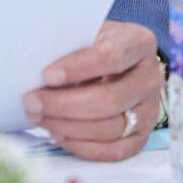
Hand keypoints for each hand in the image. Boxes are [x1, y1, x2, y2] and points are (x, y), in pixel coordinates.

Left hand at [22, 20, 162, 161]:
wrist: (118, 62)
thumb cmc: (95, 44)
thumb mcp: (85, 33)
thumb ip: (69, 46)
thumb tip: (35, 68)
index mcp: (138, 43)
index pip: (111, 57)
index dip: (78, 68)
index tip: (47, 75)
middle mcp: (150, 78)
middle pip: (109, 99)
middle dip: (64, 105)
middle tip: (32, 102)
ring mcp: (149, 110)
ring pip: (110, 128)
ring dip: (68, 127)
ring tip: (39, 117)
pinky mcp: (142, 136)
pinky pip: (114, 150)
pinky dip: (82, 146)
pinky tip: (59, 134)